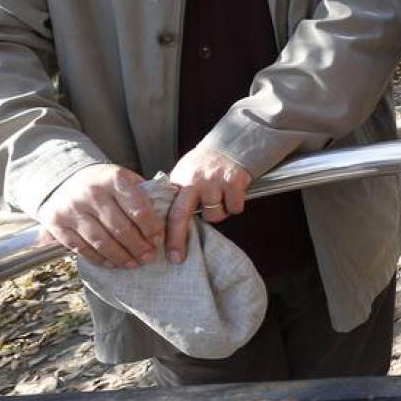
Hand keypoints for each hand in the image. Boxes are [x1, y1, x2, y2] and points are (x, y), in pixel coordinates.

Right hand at [37, 163, 163, 269]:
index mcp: (114, 180)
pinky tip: (112, 263)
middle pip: (120, 229)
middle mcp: (92, 193)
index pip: (138, 209)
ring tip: (134, 264)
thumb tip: (166, 217)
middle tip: (149, 257)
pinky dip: (99, 259)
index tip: (159, 240)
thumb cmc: (103, 183)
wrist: (64, 179)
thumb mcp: (124, 179)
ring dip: (121, 257)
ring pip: (101, 242)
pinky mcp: (58, 224)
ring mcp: (72, 209)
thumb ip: (143, 194)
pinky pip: (82, 248)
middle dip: (138, 247)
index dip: (151, 228)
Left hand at [166, 145, 253, 262]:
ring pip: (214, 215)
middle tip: (177, 258)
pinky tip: (234, 193)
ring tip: (221, 198)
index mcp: (180, 180)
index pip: (168, 210)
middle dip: (177, 239)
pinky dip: (236, 205)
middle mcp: (193, 181)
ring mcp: (214, 181)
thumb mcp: (186, 173)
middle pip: (180, 215)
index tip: (165, 252)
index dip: (165, 233)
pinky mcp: (234, 180)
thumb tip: (164, 221)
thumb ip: (178, 193)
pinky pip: (235, 207)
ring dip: (220, 212)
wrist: (232, 142)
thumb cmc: (207, 162)